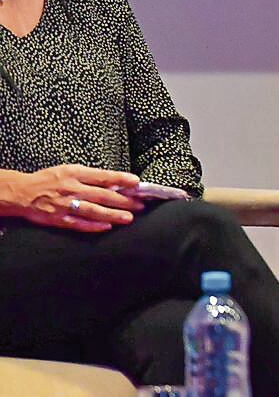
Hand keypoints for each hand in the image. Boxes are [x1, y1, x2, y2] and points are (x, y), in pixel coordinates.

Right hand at [0, 164, 143, 231]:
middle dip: (123, 200)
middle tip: (139, 205)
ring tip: (128, 218)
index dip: (121, 179)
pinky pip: (78, 223)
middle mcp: (71, 189)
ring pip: (93, 211)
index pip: (103, 176)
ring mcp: (65, 205)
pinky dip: (93, 226)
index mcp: (75, 174)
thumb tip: (114, 181)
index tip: (136, 182)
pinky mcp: (58, 219)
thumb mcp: (69, 170)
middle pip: (102, 195)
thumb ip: (90, 176)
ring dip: (113, 214)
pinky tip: (106, 227)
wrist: (21, 192)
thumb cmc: (48, 179)